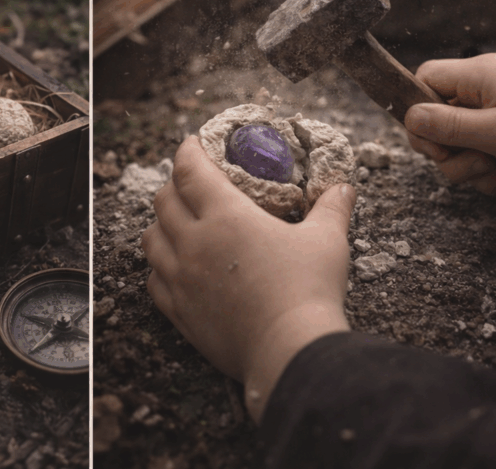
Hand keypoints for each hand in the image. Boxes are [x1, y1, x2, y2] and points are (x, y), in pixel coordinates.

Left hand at [141, 136, 355, 421]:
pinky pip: (154, 280)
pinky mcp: (179, 311)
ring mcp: (182, 278)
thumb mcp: (327, 241)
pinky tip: (174, 266)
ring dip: (160, 224)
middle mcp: (194, 243)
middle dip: (173, 185)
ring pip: (151, 239)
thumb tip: (344, 188)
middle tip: (189, 183)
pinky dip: (159, 266)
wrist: (289, 351)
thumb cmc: (308, 291)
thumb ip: (331, 209)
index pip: (190, 172)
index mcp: (226, 216)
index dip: (188, 152)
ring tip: (176, 222)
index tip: (192, 144)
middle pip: (164, 201)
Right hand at [404, 54, 495, 193]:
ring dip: (473, 168)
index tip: (434, 141)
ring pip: (456, 148)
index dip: (418, 112)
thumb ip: (448, 125)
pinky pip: (479, 159)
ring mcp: (494, 116)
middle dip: (450, 153)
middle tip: (475, 159)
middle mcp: (481, 93)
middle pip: (436, 122)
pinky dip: (491, 173)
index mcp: (477, 76)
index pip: (423, 80)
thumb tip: (409, 118)